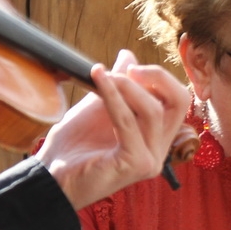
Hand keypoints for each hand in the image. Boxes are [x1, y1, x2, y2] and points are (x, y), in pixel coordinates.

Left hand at [38, 50, 192, 209]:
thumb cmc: (73, 146)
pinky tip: (99, 82)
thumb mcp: (98, 106)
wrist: (50, 175)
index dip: (159, 78)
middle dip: (157, 77)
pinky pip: (128, 121)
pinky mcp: (135, 164)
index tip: (129, 67)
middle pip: (180, 103)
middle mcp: (158, 151)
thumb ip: (117, 84)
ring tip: (103, 76)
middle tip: (130, 69)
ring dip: (126, 87)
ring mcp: (150, 160)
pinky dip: (113, 97)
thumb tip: (128, 55)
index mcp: (155, 138)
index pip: (177, 101)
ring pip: (153, 110)